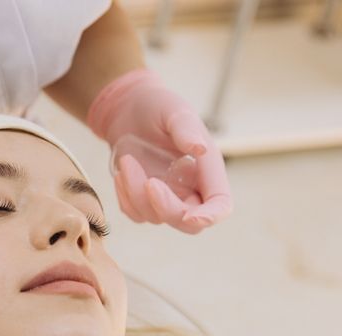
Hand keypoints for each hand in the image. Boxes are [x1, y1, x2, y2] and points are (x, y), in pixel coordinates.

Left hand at [87, 69, 232, 232]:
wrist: (128, 109)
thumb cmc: (157, 106)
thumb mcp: (173, 111)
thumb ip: (186, 129)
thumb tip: (200, 148)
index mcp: (208, 170)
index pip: (219, 205)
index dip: (209, 217)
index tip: (190, 216)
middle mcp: (191, 189)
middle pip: (188, 223)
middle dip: (166, 208)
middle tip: (148, 182)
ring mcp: (167, 197)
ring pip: (156, 217)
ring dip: (136, 194)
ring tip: (127, 160)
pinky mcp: (144, 201)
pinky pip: (135, 214)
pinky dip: (125, 197)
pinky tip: (122, 171)